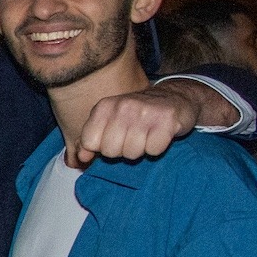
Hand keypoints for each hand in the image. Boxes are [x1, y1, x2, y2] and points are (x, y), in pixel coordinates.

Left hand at [73, 79, 210, 166]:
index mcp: (104, 106)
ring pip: (132, 153)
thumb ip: (91, 139)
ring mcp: (145, 112)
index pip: (89, 142)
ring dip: (140, 150)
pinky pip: (153, 151)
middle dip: (121, 151)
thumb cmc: (136, 115)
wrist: (174, 97)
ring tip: (146, 135)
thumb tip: (81, 159)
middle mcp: (123, 106)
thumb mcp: (108, 121)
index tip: (113, 139)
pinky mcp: (167, 120)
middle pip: (110, 151)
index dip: (101, 147)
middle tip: (132, 138)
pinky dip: (157, 148)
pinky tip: (159, 135)